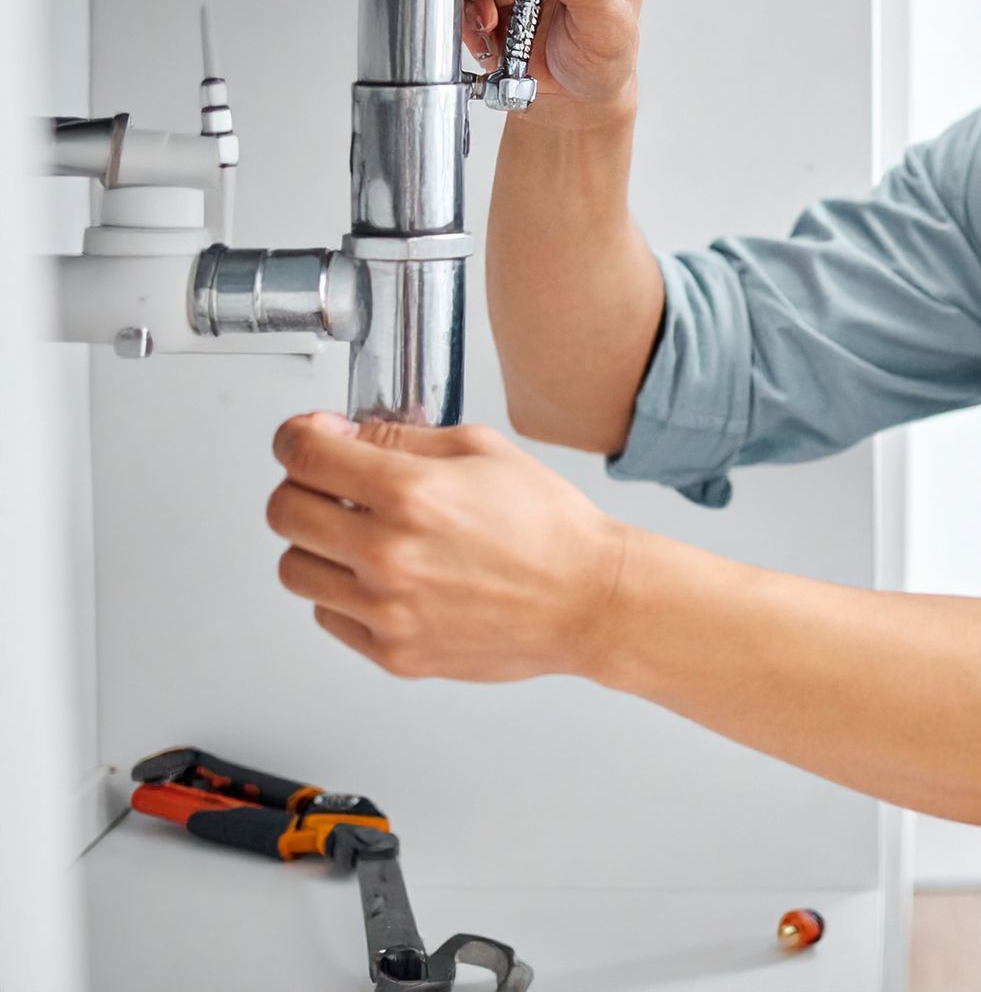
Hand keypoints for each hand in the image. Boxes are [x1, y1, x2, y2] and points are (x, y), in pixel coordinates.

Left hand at [267, 412, 633, 681]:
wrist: (587, 599)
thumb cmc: (549, 527)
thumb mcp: (483, 450)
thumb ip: (403, 438)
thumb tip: (345, 436)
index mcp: (410, 493)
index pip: (302, 454)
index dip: (295, 436)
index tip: (306, 438)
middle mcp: (388, 553)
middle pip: (283, 511)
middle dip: (299, 486)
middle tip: (328, 485)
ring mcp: (386, 610)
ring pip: (293, 569)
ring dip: (315, 544)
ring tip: (357, 536)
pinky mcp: (393, 653)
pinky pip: (328, 615)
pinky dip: (343, 592)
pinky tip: (383, 577)